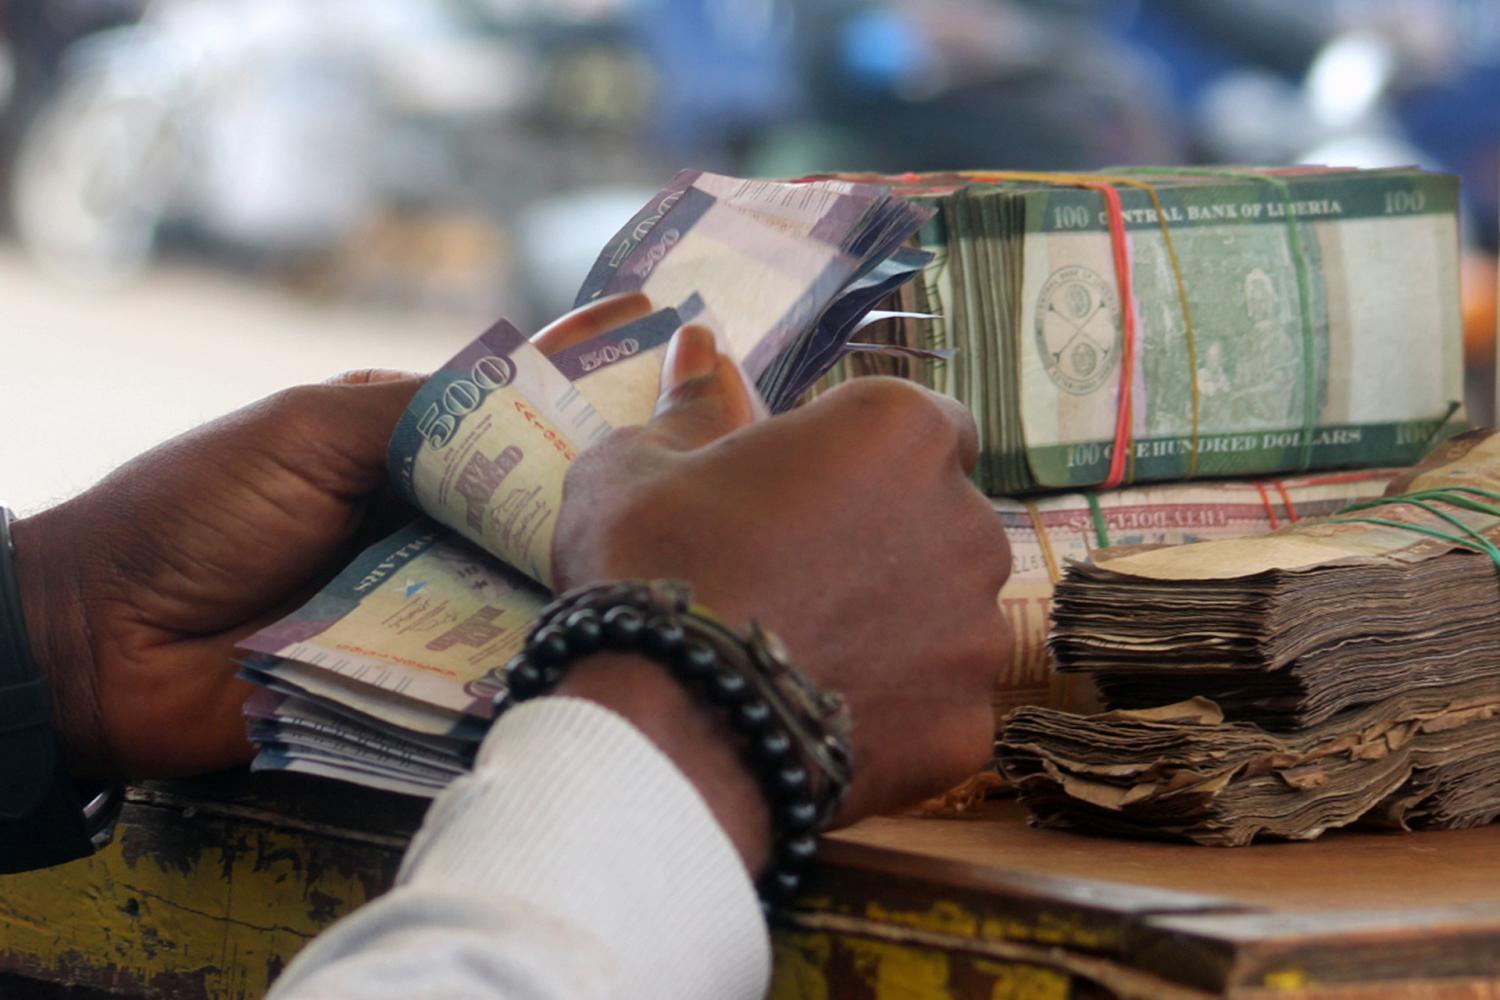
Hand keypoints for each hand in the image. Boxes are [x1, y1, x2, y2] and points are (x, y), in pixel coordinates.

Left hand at [12, 296, 654, 779]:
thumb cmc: (195, 511)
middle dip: (604, 493)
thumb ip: (419, 413)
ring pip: (525, 586)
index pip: (511, 412)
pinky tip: (595, 644)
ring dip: (576, 577)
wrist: (101, 641)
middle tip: (694, 480)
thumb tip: (528, 398)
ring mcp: (424, 602)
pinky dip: (530, 657)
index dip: (582, 382)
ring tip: (660, 565)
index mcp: (403, 450)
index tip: (667, 345)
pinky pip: (486, 667)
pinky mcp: (412, 679)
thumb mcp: (309, 432)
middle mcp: (428, 523)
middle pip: (536, 506)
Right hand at [553, 326, 1010, 864]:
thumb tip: (700, 346)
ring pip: (950, 621)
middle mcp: (968, 521)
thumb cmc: (654, 569)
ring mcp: (978, 631)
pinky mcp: (968, 726)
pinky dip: (896, 715)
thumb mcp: (642, 465)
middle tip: (798, 583)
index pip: (926, 426)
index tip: (811, 497)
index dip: (868, 461)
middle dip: (888, 548)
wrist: (667, 727)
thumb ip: (694, 405)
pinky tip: (822, 721)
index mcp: (899, 431)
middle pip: (943, 525)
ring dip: (900, 632)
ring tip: (807, 661)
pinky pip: (939, 708)